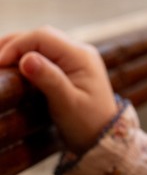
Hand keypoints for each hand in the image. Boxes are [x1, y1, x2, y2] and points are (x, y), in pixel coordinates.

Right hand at [0, 27, 118, 153]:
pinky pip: (45, 54)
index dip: (17, 46)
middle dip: (14, 45)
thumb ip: (49, 80)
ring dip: (18, 49)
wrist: (105, 137)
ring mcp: (76, 58)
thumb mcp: (67, 104)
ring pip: (41, 43)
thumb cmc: (88, 124)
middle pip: (41, 36)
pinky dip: (27, 57)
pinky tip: (13, 66)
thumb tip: (26, 59)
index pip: (42, 37)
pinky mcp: (70, 67)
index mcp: (81, 56)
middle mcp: (80, 52)